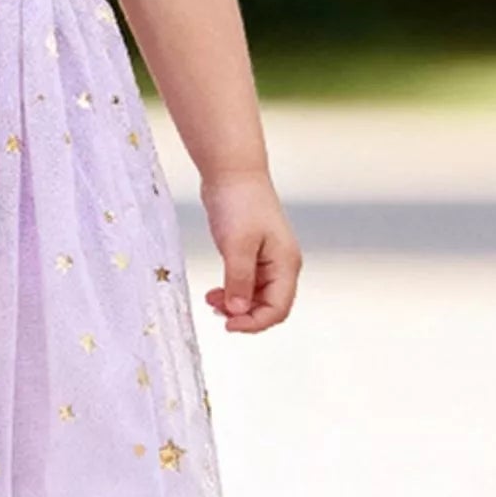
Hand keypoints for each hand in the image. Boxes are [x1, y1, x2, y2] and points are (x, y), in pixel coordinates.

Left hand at [199, 169, 301, 331]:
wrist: (232, 172)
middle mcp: (281, 265)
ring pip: (255, 297)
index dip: (254, 323)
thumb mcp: (237, 245)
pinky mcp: (252, 255)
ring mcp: (267, 261)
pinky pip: (245, 284)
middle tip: (214, 309)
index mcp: (286, 264)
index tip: (227, 324)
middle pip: (268, 306)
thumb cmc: (238, 203)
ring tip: (210, 299)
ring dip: (234, 304)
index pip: (278, 309)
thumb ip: (238, 280)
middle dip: (242, 315)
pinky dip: (231, 292)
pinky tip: (214, 291)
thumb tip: (237, 311)